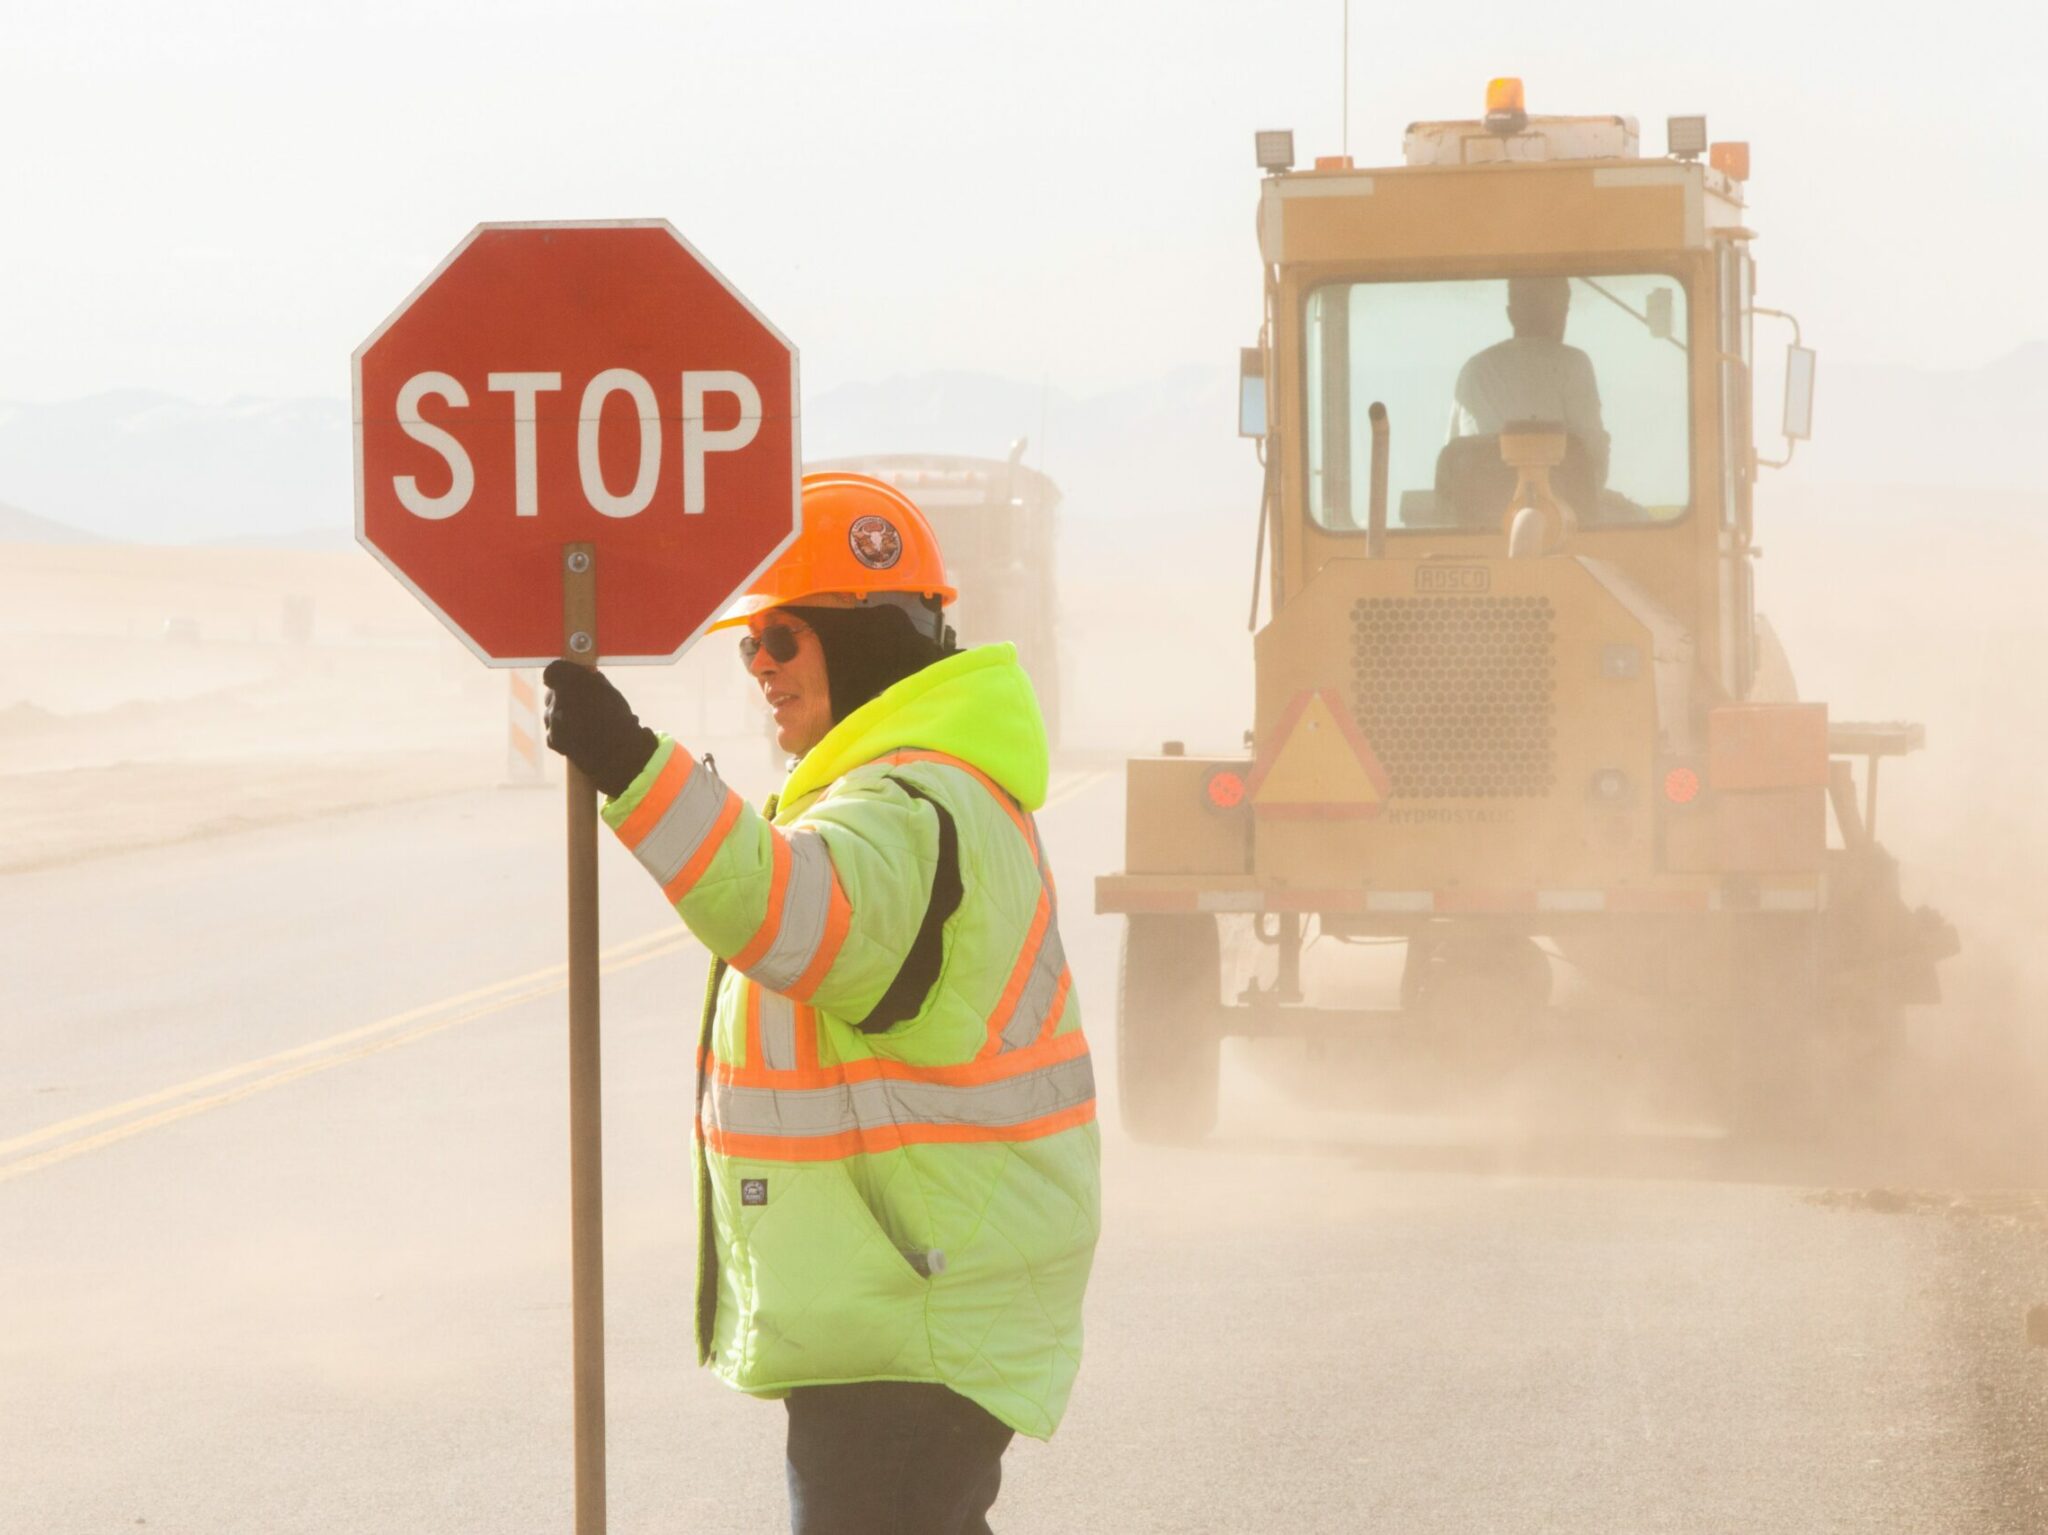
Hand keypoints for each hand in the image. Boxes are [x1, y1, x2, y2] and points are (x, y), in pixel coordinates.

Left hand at [542, 660, 659, 797]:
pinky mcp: (552, 740)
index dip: (564, 673)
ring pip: (552, 711)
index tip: (574, 678)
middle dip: (564, 695)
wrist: (618, 756)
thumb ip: (594, 681)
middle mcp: (555, 700)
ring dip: (563, 714)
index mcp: (571, 683)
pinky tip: (580, 736)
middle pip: (552, 692)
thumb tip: (586, 676)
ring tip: (585, 723)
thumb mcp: (611, 692)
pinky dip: (563, 731)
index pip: (554, 670)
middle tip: (583, 702)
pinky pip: (553, 729)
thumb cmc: (619, 721)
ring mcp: (551, 721)